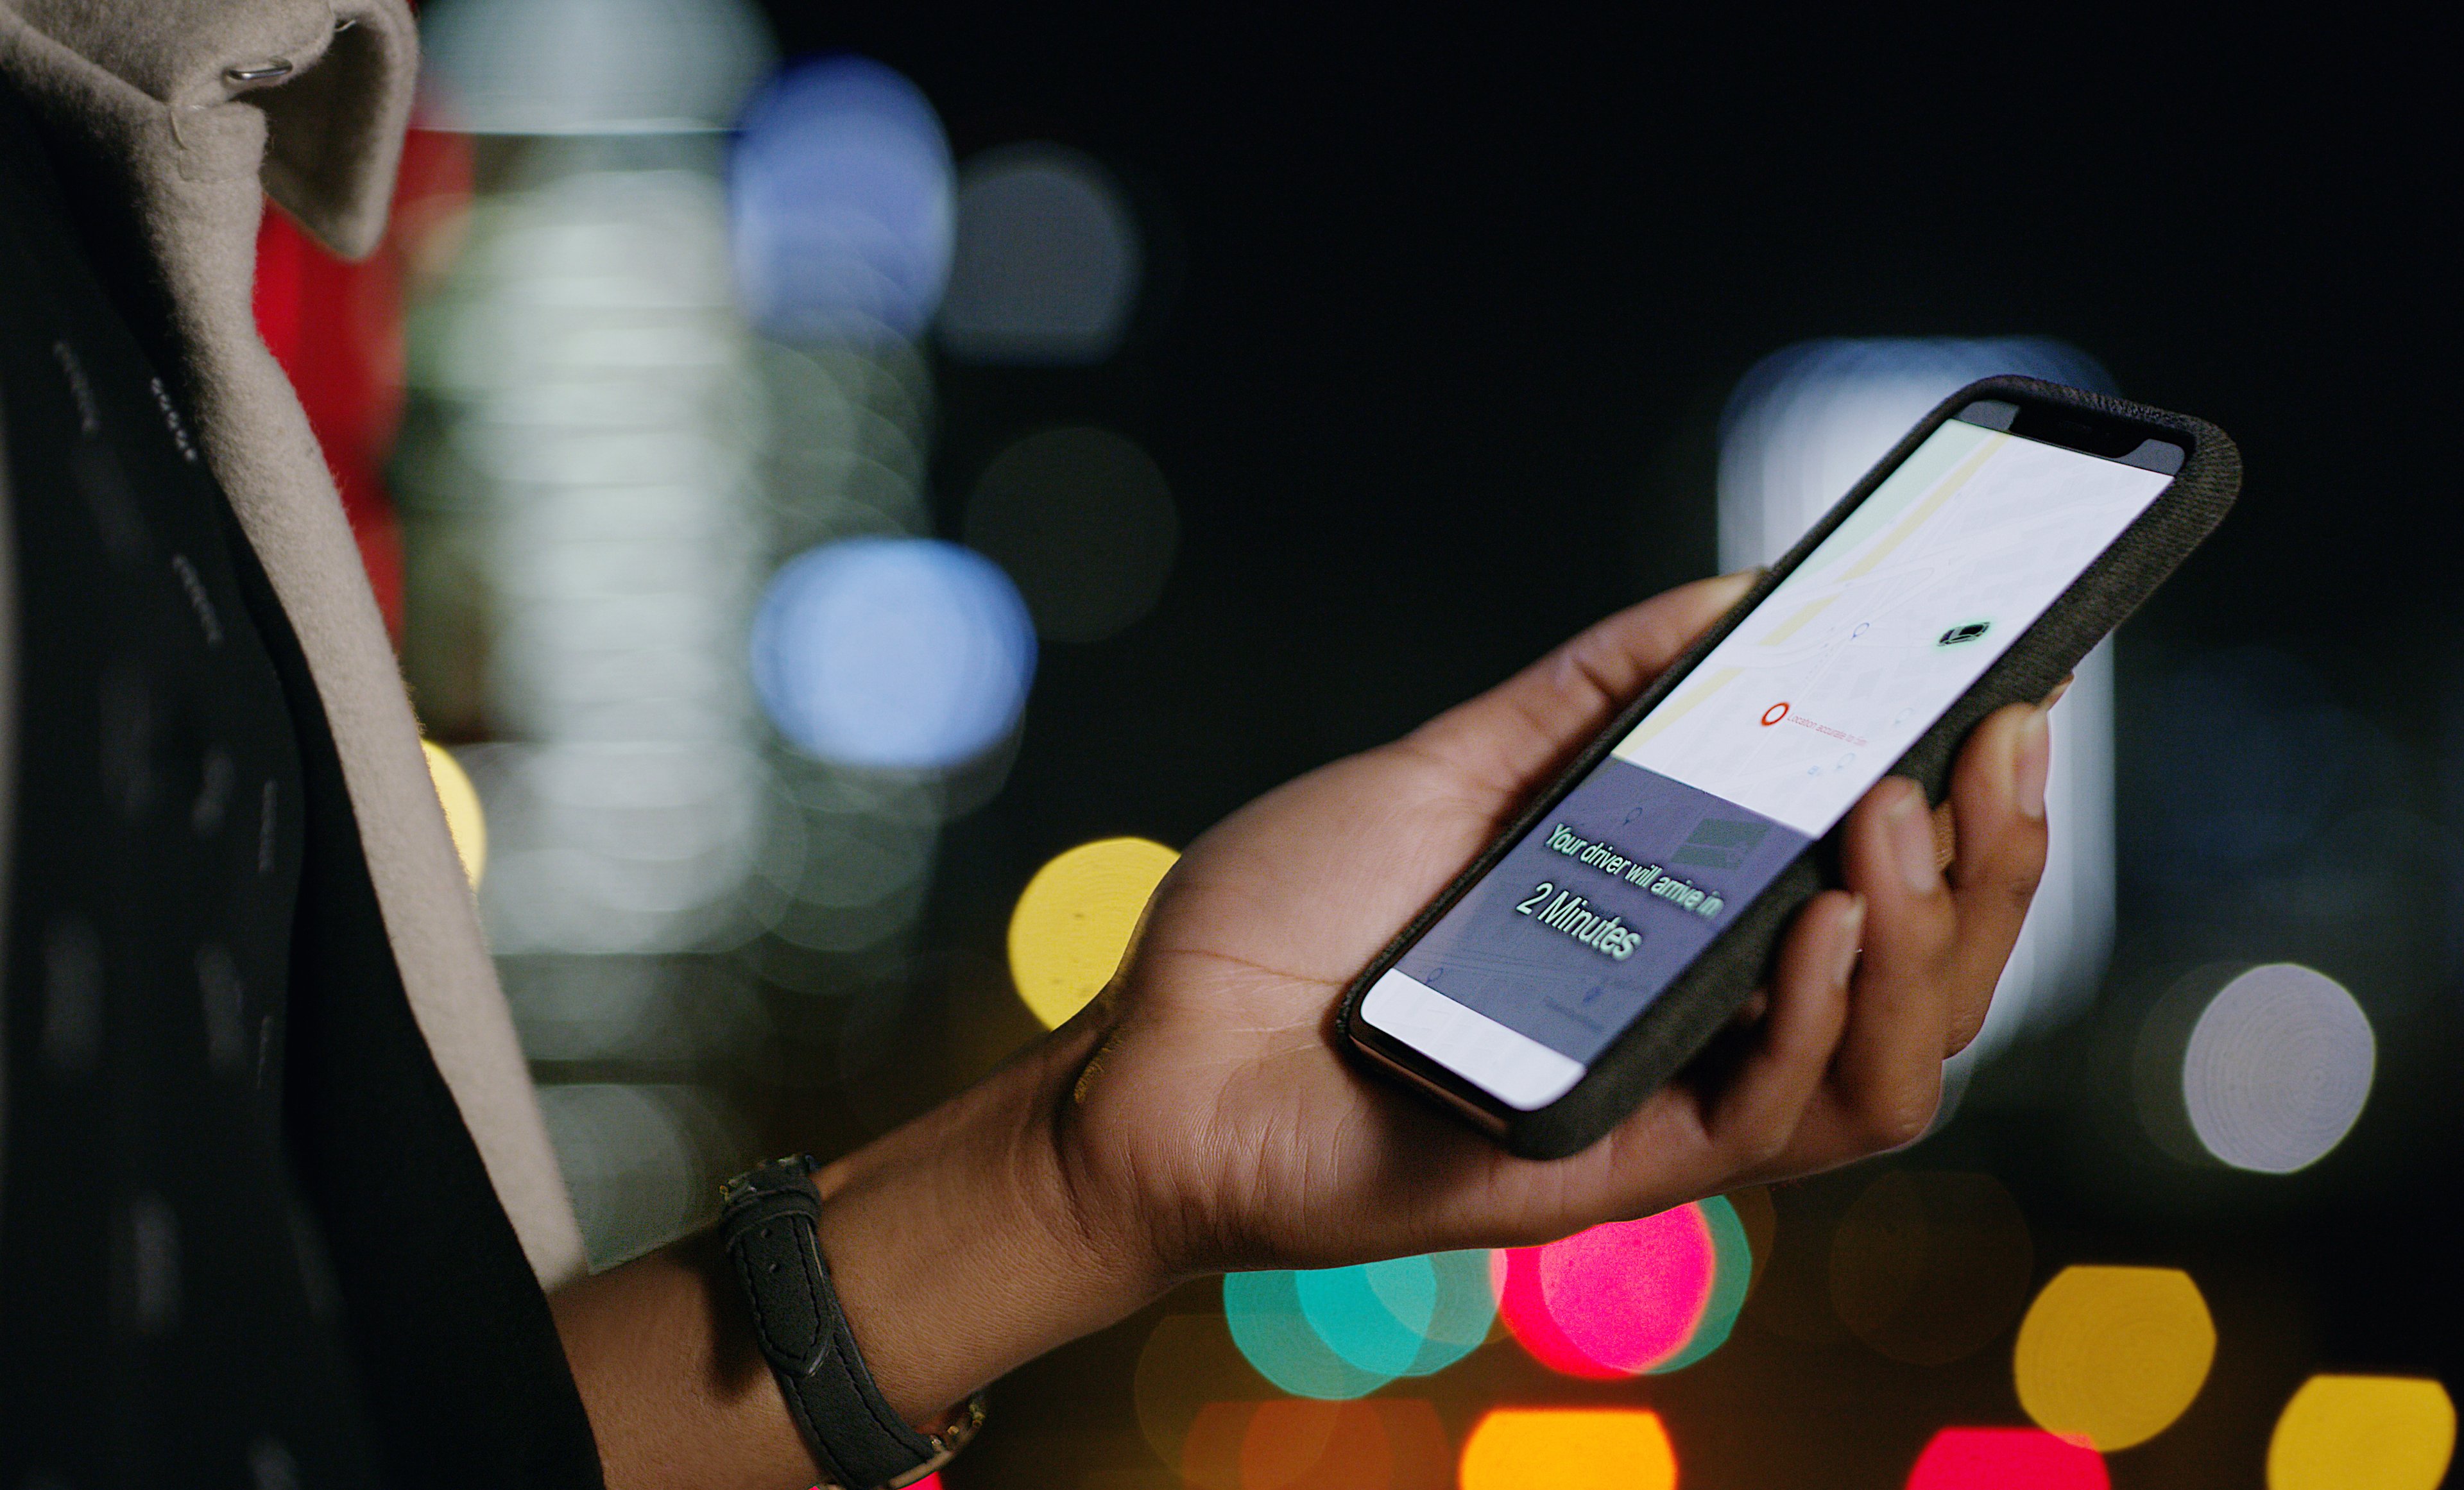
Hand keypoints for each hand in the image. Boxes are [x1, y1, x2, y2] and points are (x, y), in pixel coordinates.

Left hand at [1055, 570, 2052, 1275]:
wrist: (1148, 1056)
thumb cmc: (1281, 925)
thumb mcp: (1442, 772)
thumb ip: (1584, 700)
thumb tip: (1730, 595)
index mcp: (1670, 932)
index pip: (1871, 888)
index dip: (1964, 807)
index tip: (2007, 686)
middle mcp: (1691, 1021)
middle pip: (1920, 976)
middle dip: (1993, 857)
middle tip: (2002, 732)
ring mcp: (1661, 1101)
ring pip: (1889, 1064)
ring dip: (1928, 936)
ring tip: (1898, 809)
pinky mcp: (1614, 1168)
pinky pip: (1774, 1120)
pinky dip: (1822, 1019)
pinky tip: (1824, 919)